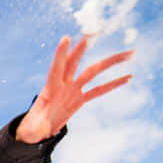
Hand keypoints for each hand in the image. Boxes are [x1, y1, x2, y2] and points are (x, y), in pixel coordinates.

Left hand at [16, 35, 133, 143]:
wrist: (37, 129)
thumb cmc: (32, 128)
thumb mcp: (31, 130)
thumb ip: (37, 128)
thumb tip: (41, 131)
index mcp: (49, 89)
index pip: (56, 68)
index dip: (60, 54)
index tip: (66, 38)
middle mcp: (63, 85)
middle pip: (75, 62)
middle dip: (84, 47)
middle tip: (96, 31)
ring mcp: (73, 90)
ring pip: (94, 72)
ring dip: (111, 62)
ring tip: (131, 53)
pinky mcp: (80, 99)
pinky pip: (99, 90)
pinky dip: (113, 84)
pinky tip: (129, 77)